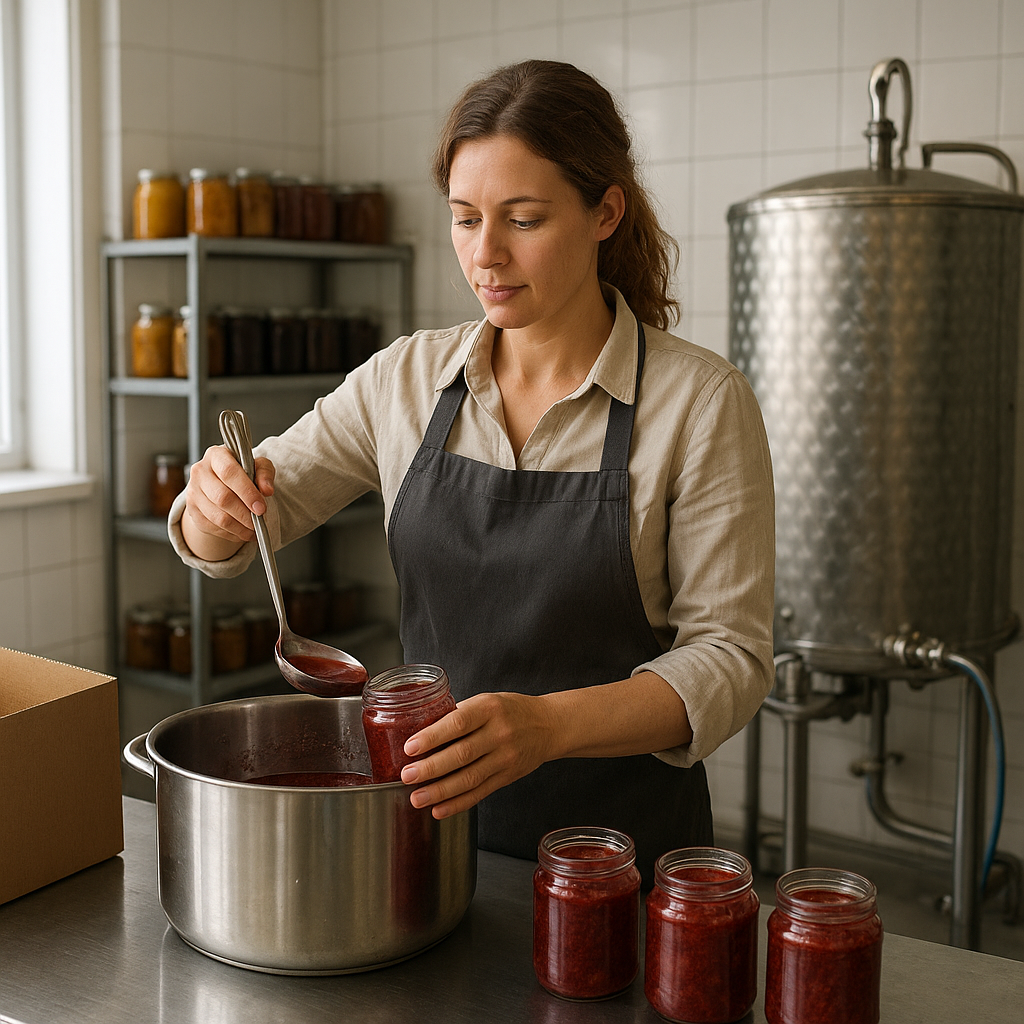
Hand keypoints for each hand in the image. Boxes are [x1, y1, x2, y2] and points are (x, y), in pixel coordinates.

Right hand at [181, 445, 275, 559]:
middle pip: (222, 498)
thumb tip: (267, 490)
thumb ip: (264, 473)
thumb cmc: (242, 471)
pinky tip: (243, 532)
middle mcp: (200, 472)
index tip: (261, 508)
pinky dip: (231, 533)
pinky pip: (213, 527)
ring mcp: (193, 492)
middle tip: (260, 521)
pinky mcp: (192, 511)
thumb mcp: (258, 465)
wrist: (222, 482)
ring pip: (217, 516)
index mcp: (216, 455)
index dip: (247, 492)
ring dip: (240, 527)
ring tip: (254, 530)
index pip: (229, 473)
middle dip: (245, 514)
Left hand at [399, 691, 560, 818]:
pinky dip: (458, 804)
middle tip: (407, 776)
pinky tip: (439, 809)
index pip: (457, 723)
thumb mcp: (486, 701)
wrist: (548, 726)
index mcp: (489, 708)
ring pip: (470, 778)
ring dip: (440, 791)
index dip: (433, 737)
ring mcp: (505, 757)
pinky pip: (480, 793)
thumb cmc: (510, 710)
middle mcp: (499, 733)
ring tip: (417, 798)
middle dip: (431, 768)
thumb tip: (420, 731)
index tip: (410, 747)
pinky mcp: (507, 777)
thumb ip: (458, 715)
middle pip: (462, 754)